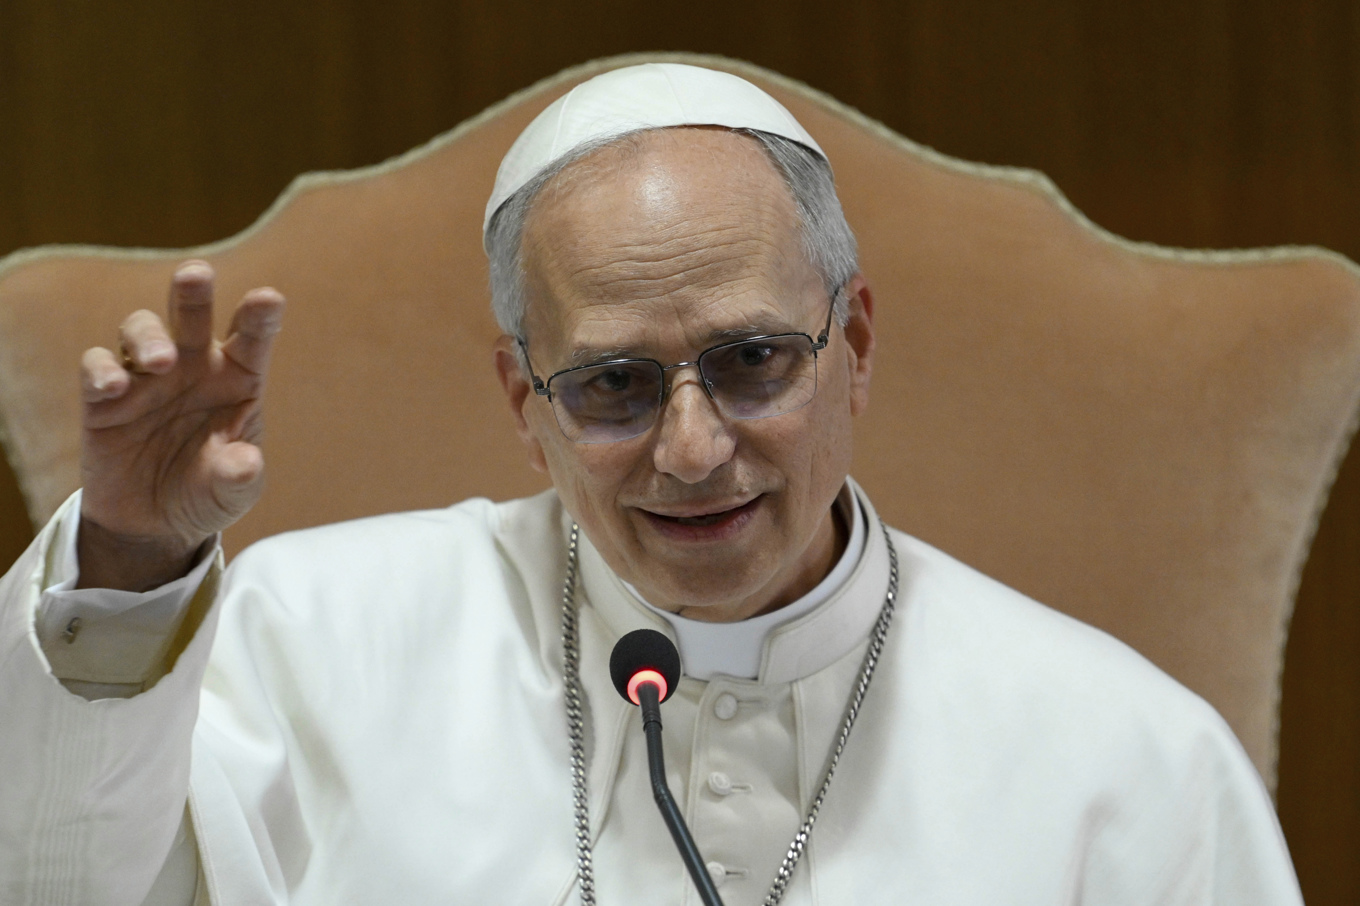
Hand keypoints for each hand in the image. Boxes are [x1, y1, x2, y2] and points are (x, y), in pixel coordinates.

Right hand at [77, 261, 284, 589]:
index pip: (252, 337)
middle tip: (196, 275)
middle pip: (192, 315)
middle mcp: (193, 366)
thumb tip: (244, 462)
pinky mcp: (103, 398)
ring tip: (161, 361)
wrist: (155, 525)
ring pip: (141, 329)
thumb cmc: (208, 491)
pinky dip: (102, 370)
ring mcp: (146, 376)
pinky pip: (97, 367)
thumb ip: (240, 476)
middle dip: (193, 292)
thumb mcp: (233, 492)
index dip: (260, 315)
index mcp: (238, 378)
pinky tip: (114, 386)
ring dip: (148, 336)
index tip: (268, 299)